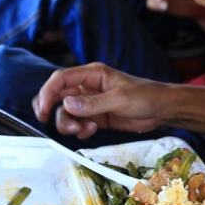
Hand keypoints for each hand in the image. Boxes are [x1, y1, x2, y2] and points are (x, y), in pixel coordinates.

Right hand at [32, 63, 166, 138]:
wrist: (162, 110)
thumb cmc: (145, 96)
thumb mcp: (119, 99)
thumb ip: (92, 103)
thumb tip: (66, 105)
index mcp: (92, 74)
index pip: (61, 79)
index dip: (47, 93)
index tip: (42, 110)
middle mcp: (88, 87)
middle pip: (58, 97)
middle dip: (54, 112)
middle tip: (54, 124)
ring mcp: (91, 103)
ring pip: (66, 114)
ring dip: (70, 124)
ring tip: (85, 129)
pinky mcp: (96, 117)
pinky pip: (78, 124)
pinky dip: (80, 131)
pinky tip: (92, 130)